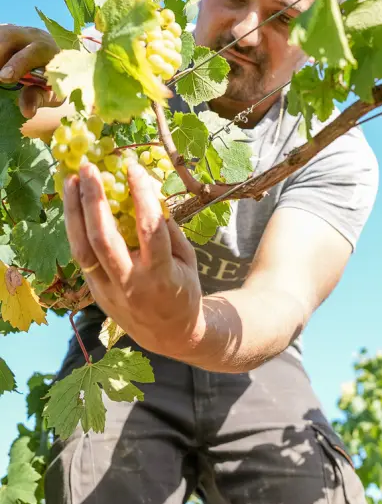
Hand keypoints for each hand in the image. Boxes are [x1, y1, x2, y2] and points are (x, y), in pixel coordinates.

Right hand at [0, 24, 63, 116]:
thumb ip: (38, 99)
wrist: (52, 60)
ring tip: (0, 73)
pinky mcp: (6, 30)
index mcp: (50, 51)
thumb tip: (27, 112)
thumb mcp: (51, 93)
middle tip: (0, 77)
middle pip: (10, 37)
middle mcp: (34, 35)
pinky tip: (0, 65)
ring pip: (2, 35)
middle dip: (0, 56)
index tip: (4, 77)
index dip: (18, 64)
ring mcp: (17, 30)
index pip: (34, 52)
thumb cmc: (53, 80)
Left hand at [63, 161, 205, 359]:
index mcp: (161, 274)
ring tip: (71, 181)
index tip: (134, 168)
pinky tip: (75, 205)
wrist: (169, 335)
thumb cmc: (183, 291)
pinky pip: (82, 257)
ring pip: (82, 249)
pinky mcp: (95, 292)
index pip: (149, 229)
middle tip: (89, 169)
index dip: (141, 196)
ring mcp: (109, 290)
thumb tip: (149, 192)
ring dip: (74, 212)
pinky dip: (76, 228)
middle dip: (94, 200)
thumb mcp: (188, 260)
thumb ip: (169, 229)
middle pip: (103, 238)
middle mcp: (131, 282)